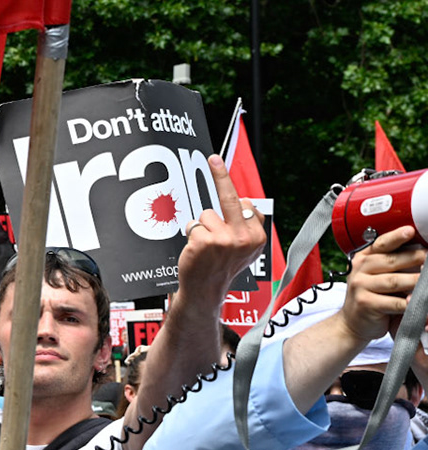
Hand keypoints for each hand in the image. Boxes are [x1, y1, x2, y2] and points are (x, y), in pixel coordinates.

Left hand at [175, 157, 266, 306]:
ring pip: (207, 215)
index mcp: (257, 237)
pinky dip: (191, 234)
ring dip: (202, 226)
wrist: (207, 290)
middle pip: (231, 198)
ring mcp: (225, 240)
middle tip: (213, 158)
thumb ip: (247, 226)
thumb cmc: (223, 266)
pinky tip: (197, 250)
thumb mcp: (246, 249)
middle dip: (221, 175)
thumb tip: (246, 201)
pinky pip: (194, 225)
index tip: (219, 165)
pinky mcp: (205, 242)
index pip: (246, 203)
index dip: (230, 188)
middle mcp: (245, 238)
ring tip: (206, 246)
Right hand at [338, 226, 425, 347]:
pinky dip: (409, 303)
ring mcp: (360, 286)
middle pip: (391, 260)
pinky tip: (416, 302)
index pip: (381, 244)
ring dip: (416, 281)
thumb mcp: (376, 276)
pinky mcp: (366, 304)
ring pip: (395, 281)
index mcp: (363, 259)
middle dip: (416, 258)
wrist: (352, 323)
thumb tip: (421, 253)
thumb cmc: (371, 297)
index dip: (396, 237)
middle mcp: (360, 270)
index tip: (410, 230)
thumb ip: (392, 264)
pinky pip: (394, 302)